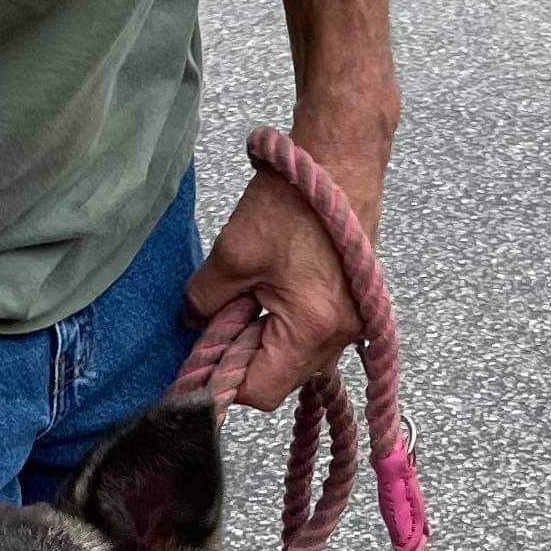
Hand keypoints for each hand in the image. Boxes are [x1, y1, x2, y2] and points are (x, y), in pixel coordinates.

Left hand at [184, 122, 388, 409]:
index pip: (261, 391)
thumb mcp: (232, 253)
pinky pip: (315, 338)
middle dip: (247, 357)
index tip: (205, 351)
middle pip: (282, 380)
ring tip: (253, 296)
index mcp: (312, 329)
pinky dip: (288, 325)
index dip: (225, 378)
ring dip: (267, 340)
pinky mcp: (357, 308)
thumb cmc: (292, 202)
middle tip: (225, 314)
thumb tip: (194, 324)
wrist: (342, 159)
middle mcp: (342, 336)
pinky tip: (275, 289)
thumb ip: (205, 300)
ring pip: (298, 360)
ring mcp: (355, 324)